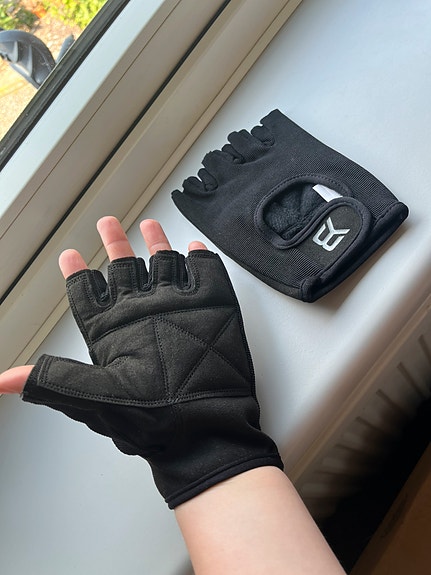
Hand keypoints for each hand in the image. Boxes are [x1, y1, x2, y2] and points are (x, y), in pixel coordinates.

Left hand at [10, 215, 281, 506]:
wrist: (204, 430)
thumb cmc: (150, 419)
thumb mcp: (94, 397)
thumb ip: (52, 380)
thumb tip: (3, 382)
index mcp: (111, 330)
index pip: (89, 294)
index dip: (77, 273)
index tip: (69, 255)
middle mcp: (141, 315)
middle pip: (123, 270)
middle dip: (114, 244)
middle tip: (106, 222)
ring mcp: (177, 307)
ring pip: (162, 265)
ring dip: (155, 244)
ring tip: (148, 225)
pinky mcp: (212, 306)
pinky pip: (203, 273)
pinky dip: (198, 257)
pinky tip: (193, 247)